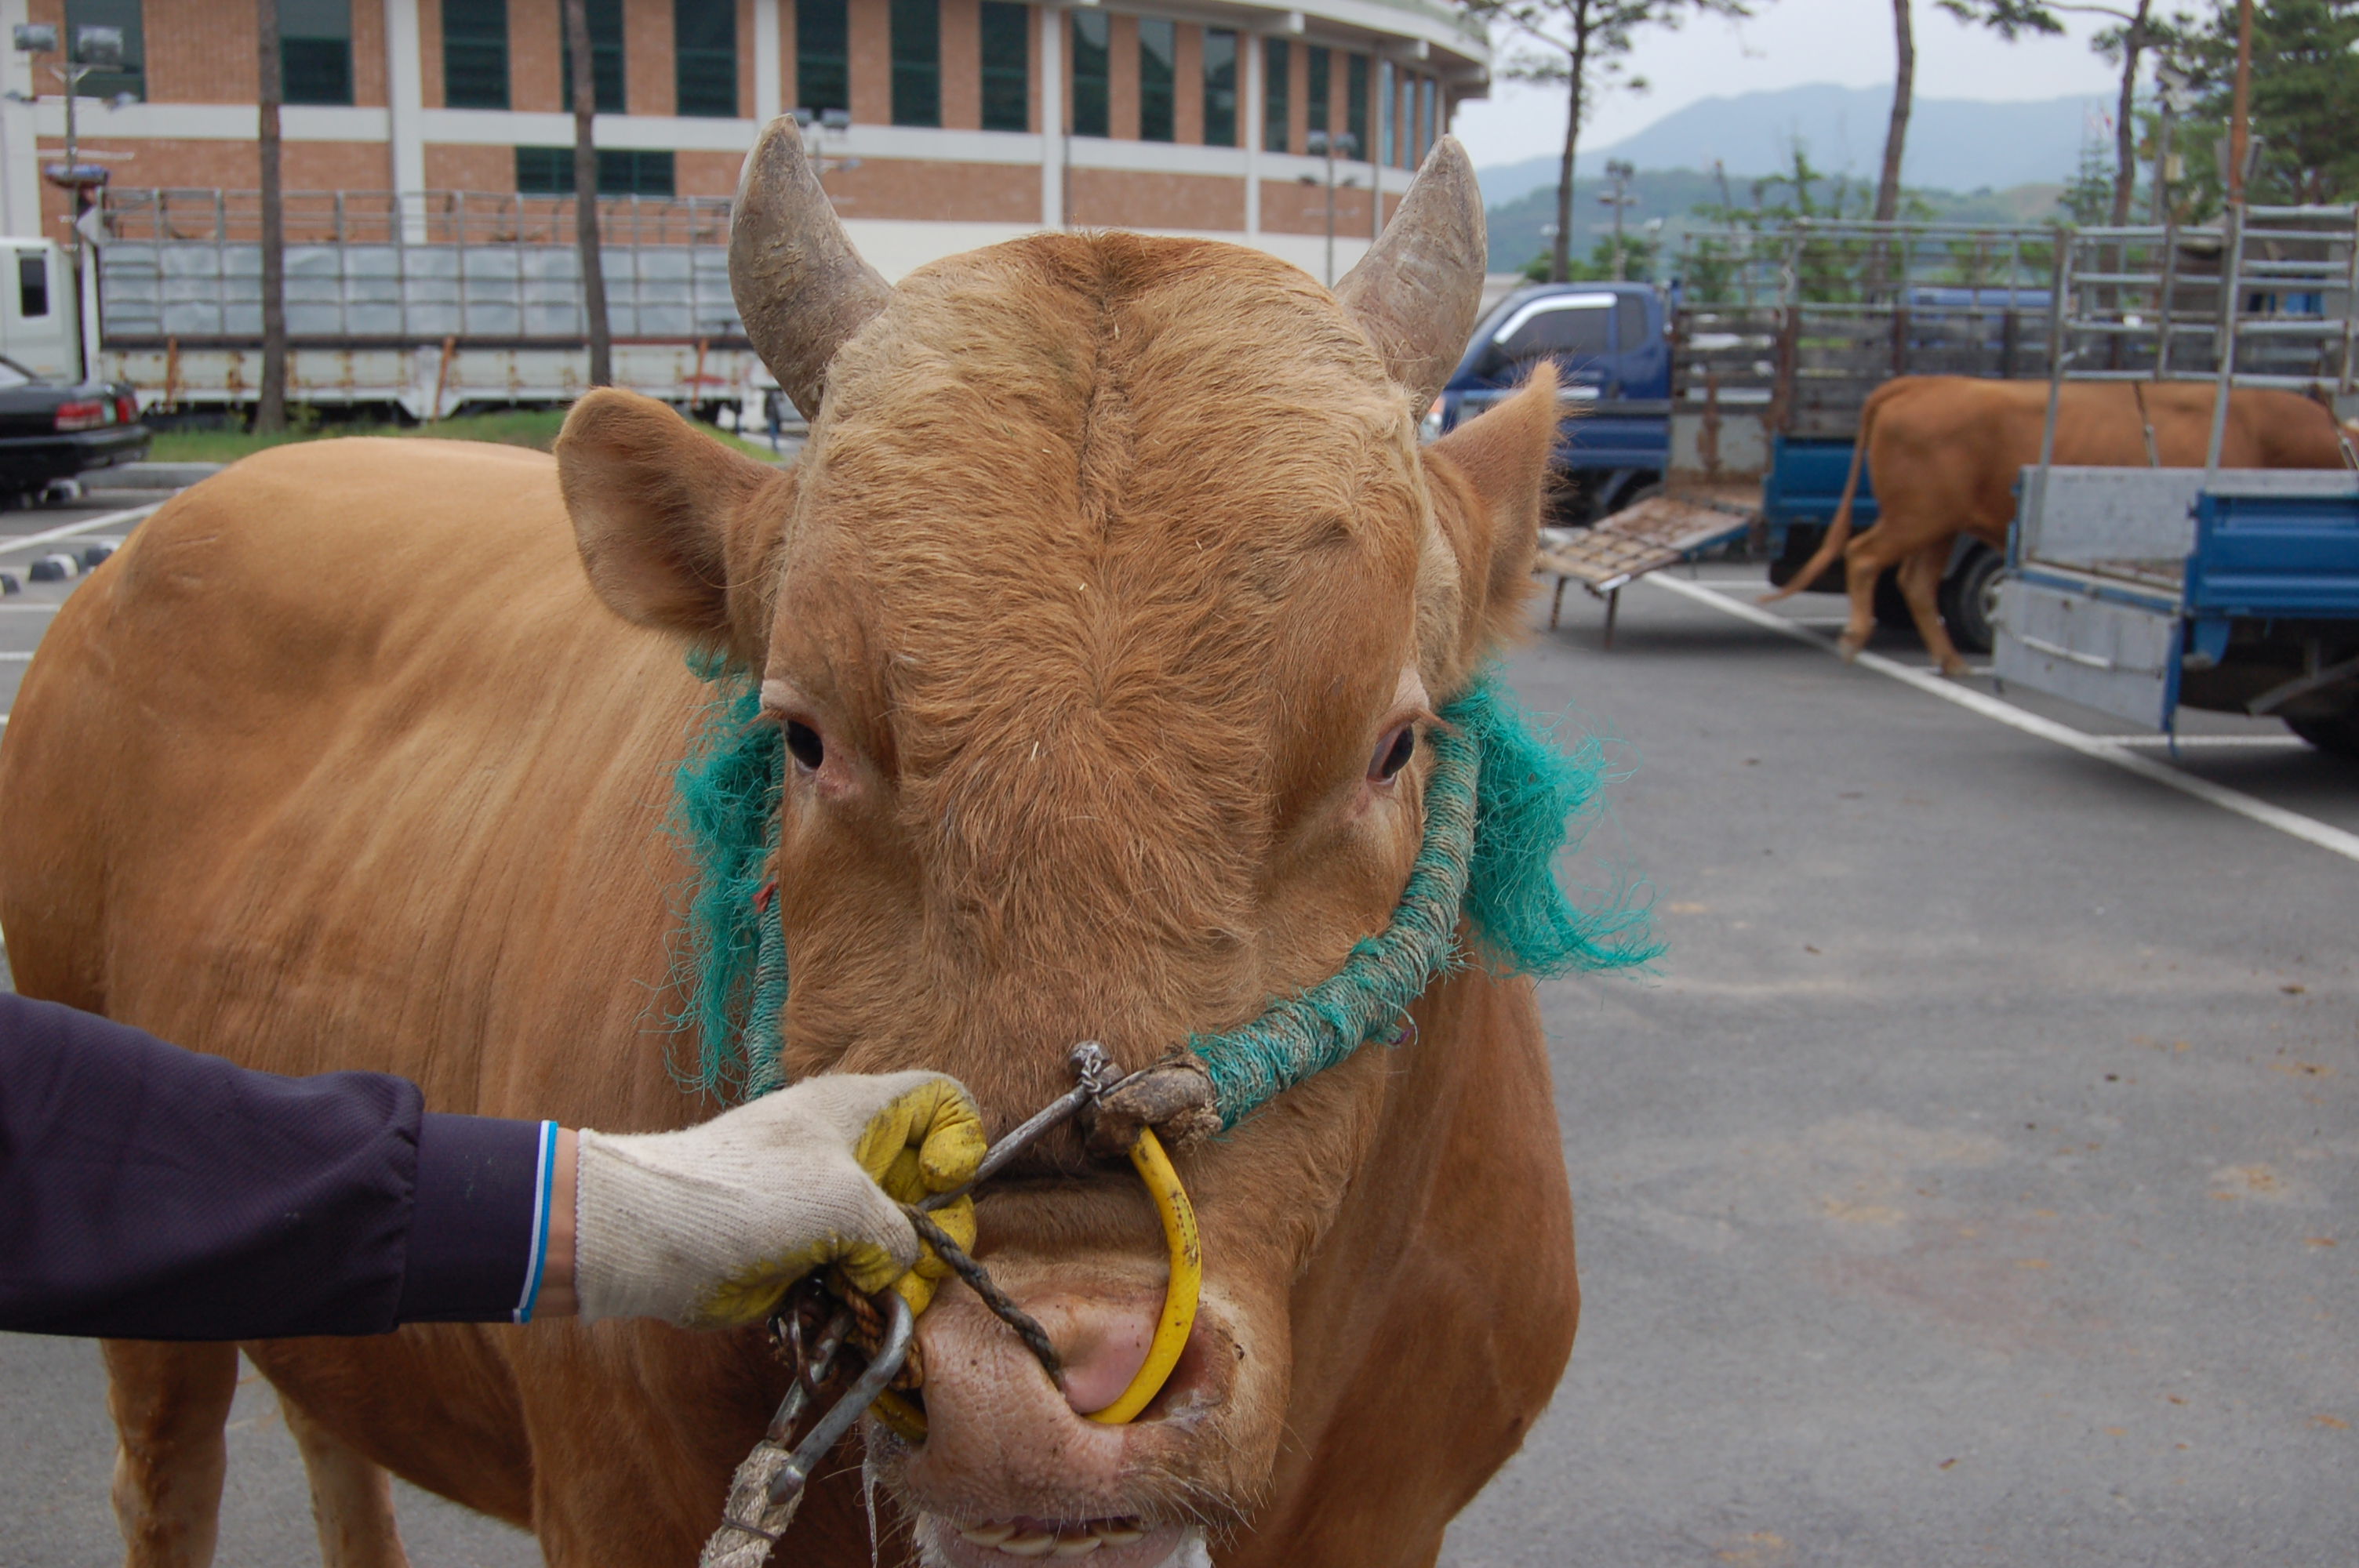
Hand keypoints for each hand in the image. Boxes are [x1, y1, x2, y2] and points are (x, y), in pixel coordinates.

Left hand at [570, 1071, 984, 1328]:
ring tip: (867, 1296)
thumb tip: (895, 1270)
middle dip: (934, 1236)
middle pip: (933, 1189)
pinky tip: (846, 1311)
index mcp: (862, 1112)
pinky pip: (860, 1276)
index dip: (961, 1142)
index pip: (943, 1101)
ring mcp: (829, 1207)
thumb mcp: (844, 1201)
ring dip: (898, 1278)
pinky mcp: (808, 1255)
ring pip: (900, 1243)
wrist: (649, 1239)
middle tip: (912, 1270)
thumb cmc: (743, 1194)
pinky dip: (863, 1299)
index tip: (940, 1184)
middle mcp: (853, 1155)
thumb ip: (898, 1234)